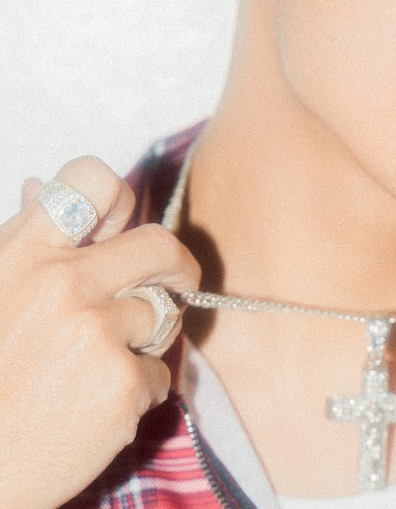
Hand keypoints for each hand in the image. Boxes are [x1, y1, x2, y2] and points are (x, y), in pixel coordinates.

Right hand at [0, 157, 199, 508]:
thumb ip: (25, 244)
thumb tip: (39, 185)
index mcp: (23, 254)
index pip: (92, 180)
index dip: (118, 198)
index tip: (121, 225)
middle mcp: (63, 283)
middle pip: (160, 245)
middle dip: (177, 266)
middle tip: (174, 284)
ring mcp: (96, 332)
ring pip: (163, 314)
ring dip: (145, 341)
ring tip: (94, 369)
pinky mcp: (122, 382)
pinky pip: (161, 373)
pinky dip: (137, 392)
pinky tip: (92, 410)